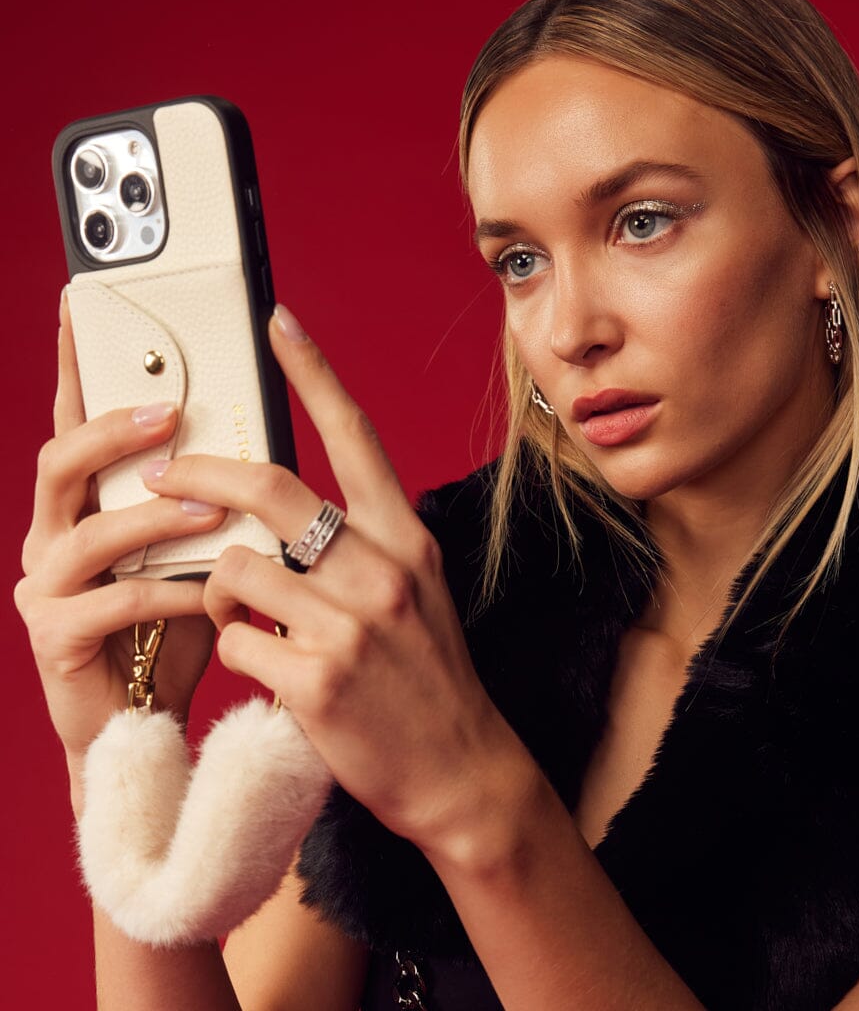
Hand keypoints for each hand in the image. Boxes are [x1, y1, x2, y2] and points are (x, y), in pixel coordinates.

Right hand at [14, 302, 223, 763]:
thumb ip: (210, 503)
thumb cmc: (178, 624)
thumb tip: (259, 449)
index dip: (74, 366)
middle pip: (61, 460)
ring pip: (89, 529)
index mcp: (86, 504)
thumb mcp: (198, 550)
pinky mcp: (55, 635)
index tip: (82, 307)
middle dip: (111, 431)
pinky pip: (116, 599)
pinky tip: (213, 591)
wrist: (148, 717)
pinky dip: (172, 590)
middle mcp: (53, 535)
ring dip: (156, 515)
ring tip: (214, 512)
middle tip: (168, 414)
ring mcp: (45, 585)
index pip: (76, 422)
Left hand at [144, 305, 521, 853]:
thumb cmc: (428, 677)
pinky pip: (236, 639)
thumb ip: (362, 546)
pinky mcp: (318, 681)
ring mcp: (351, 625)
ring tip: (235, 613)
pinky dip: (233, 648)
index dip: (314, 372)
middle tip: (163, 475)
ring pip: (235, 569)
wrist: (461, 769)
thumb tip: (286, 515)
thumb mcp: (415, 593)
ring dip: (215, 589)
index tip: (279, 324)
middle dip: (199, 475)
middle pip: (270, 489)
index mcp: (407, 540)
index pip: (356, 436)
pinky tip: (262, 664)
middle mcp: (384, 570)